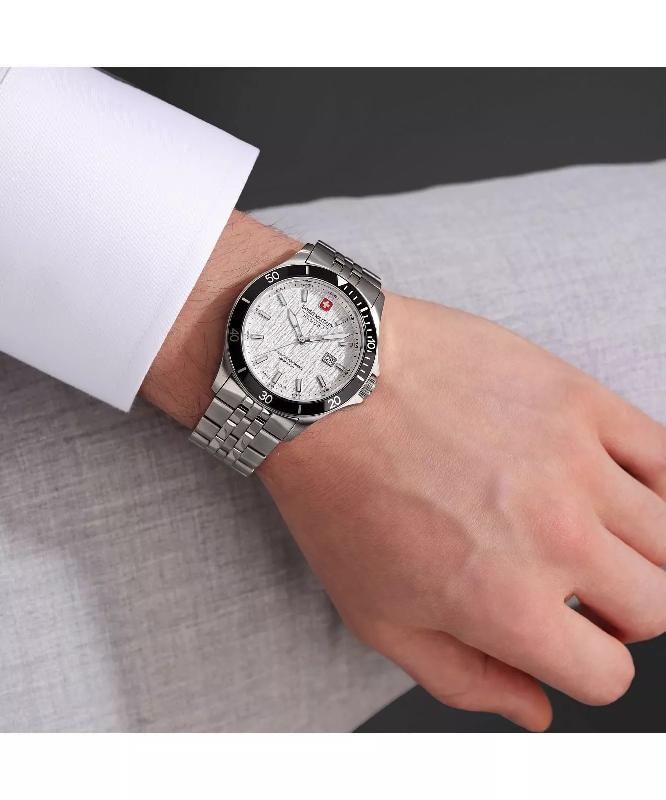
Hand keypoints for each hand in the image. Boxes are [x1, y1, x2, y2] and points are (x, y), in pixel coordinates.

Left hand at [261, 292, 665, 730]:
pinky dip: (657, 484)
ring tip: (591, 533)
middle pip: (656, 607)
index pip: (606, 674)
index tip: (565, 639)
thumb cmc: (339, 495)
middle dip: (622, 615)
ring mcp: (574, 461)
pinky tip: (617, 487)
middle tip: (579, 588)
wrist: (328, 384)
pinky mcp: (576, 398)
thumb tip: (535, 712)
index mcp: (505, 603)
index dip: (588, 668)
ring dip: (640, 552)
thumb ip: (464, 678)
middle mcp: (555, 536)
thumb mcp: (377, 614)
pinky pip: (664, 453)